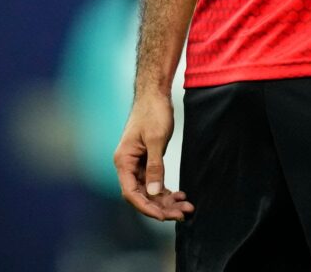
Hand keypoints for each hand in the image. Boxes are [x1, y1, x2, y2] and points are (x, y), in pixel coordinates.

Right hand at [114, 91, 193, 220]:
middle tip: (183, 213)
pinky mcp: (147, 160)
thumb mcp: (156, 139)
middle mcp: (128, 164)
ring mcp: (137, 163)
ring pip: (150, 190)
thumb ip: (154, 166)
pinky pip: (154, 181)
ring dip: (167, 200)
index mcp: (123, 160)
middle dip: (162, 207)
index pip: (131, 193)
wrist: (155, 93)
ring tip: (187, 206)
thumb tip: (153, 192)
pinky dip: (166, 190)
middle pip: (142, 195)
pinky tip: (180, 194)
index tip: (163, 217)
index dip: (146, 207)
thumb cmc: (153, 112)